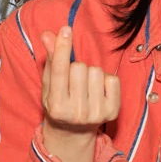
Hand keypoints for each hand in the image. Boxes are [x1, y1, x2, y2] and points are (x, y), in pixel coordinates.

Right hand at [38, 28, 118, 161]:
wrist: (74, 132)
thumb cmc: (59, 103)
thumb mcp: (49, 85)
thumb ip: (50, 59)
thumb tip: (48, 34)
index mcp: (56, 106)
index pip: (60, 71)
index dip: (62, 48)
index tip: (66, 29)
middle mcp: (76, 112)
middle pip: (80, 67)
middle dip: (76, 67)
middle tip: (73, 81)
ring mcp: (96, 114)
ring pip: (96, 71)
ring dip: (90, 73)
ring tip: (85, 86)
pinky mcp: (113, 112)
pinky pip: (112, 79)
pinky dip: (105, 80)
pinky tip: (97, 91)